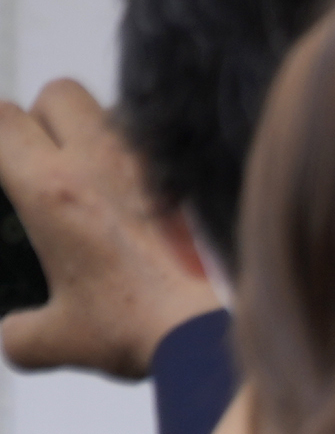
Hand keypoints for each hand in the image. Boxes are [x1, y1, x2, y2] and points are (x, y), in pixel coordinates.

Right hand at [0, 79, 225, 379]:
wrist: (215, 331)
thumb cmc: (140, 329)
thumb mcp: (60, 340)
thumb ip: (22, 336)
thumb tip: (14, 337)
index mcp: (52, 189)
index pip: (1, 119)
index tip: (3, 159)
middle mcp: (100, 162)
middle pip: (58, 93)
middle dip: (45, 116)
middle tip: (47, 159)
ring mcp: (151, 164)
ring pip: (111, 109)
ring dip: (97, 131)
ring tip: (96, 176)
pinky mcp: (192, 177)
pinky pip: (160, 142)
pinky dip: (145, 157)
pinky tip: (147, 197)